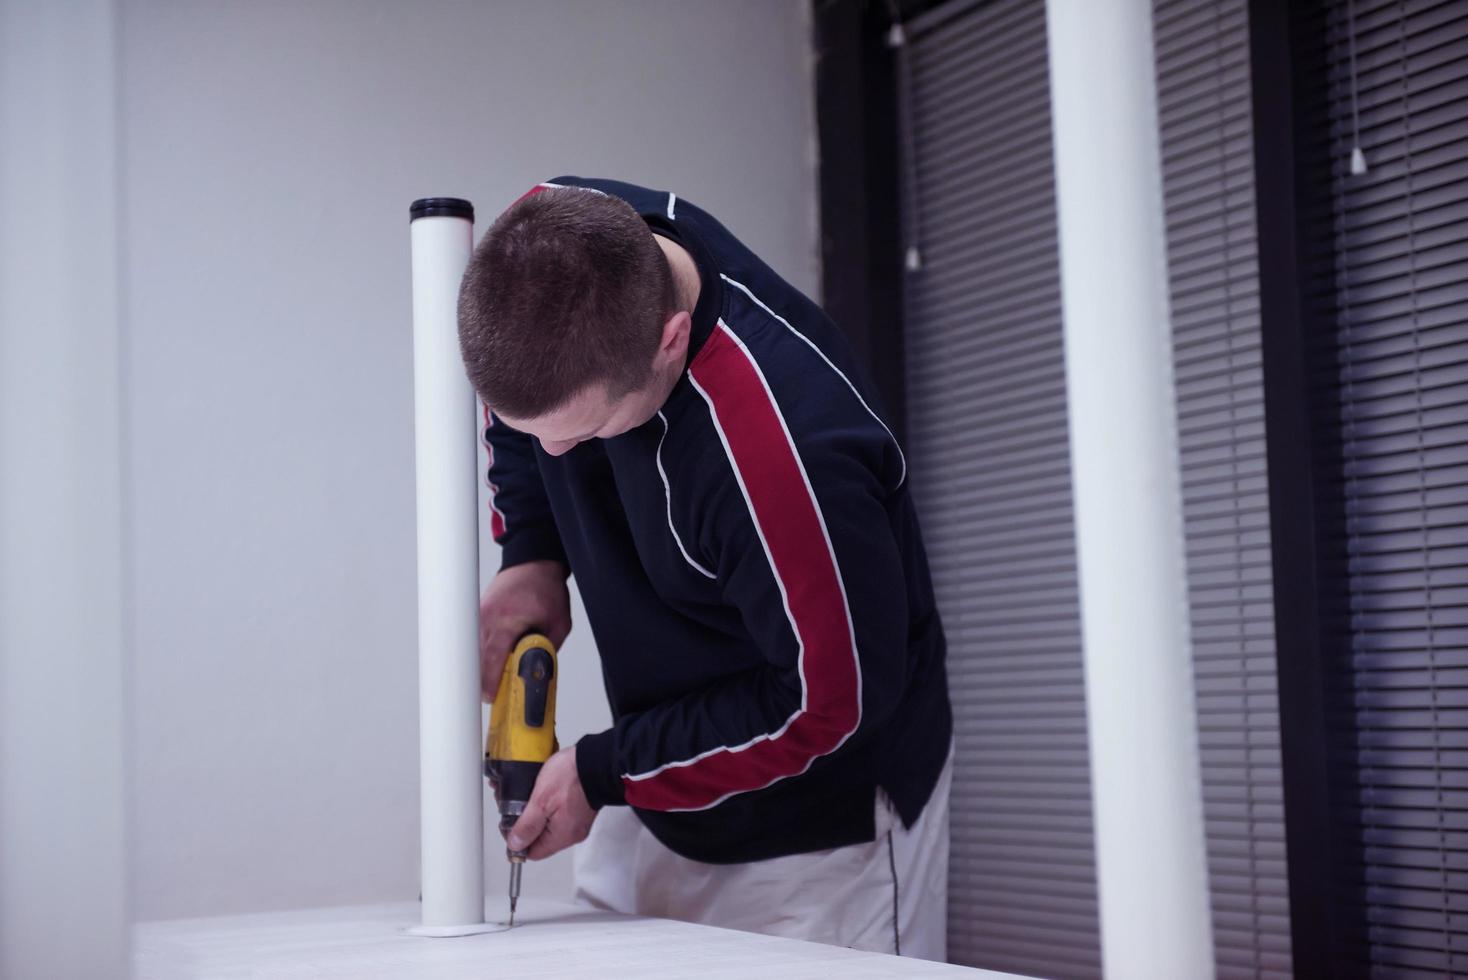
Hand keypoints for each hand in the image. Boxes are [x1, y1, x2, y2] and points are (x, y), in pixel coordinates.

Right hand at [480, 559, 570, 701]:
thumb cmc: (547, 589)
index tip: (490, 697)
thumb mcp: (560, 623)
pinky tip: (491, 660)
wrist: (534, 561)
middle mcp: (488, 618)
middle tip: (491, 696)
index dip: (491, 681)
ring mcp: (480, 615)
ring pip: (475, 650)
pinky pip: (477, 639)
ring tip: (491, 681)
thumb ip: (548, 649)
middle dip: (483, 679)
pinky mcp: (479, 613)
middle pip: (478, 658)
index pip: (493, 659)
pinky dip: (483, 651)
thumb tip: (538, 671)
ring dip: (483, 665)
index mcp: (507, 621)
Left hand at [506, 746, 595, 860]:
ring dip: (535, 813)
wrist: (596, 760)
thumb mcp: (541, 800)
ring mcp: (577, 821)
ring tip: (527, 795)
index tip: (508, 824)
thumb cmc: (572, 776)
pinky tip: (541, 792)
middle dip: (524, 824)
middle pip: (540, 839)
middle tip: (516, 805)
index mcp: (562, 836)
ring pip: (548, 825)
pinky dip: (547, 806)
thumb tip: (516, 845)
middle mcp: (571, 833)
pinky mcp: (580, 809)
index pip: (532, 852)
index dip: (517, 841)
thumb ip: (527, 826)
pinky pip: (558, 814)